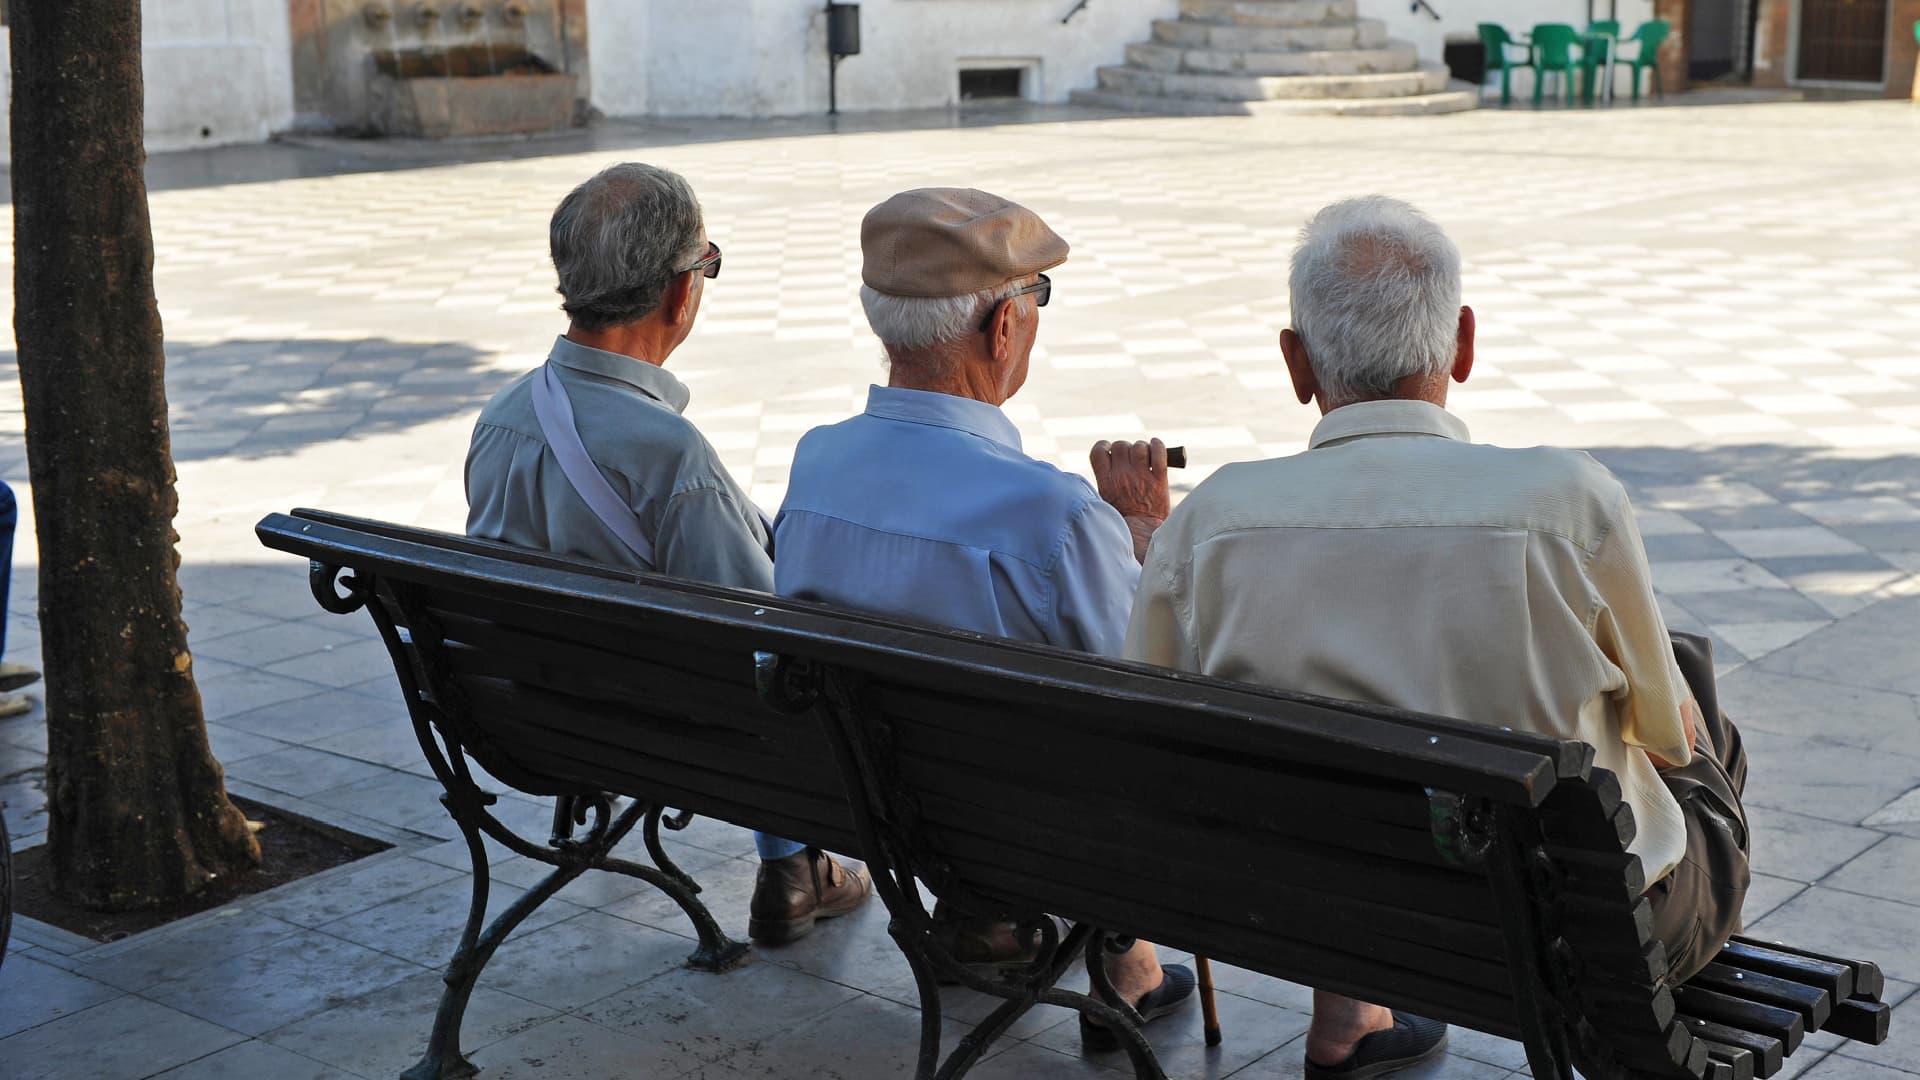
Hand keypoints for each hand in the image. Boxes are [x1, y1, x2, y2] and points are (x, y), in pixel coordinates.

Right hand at [1091, 438, 1169, 562]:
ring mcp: (1140, 477)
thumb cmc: (1125, 525)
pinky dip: (1158, 446)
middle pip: (1120, 446)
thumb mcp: (1106, 505)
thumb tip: (1111, 463)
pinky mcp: (1159, 480)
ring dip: (1142, 449)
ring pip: (1139, 447)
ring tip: (1144, 459)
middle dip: (1125, 449)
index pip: (1098, 452)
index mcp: (1105, 483)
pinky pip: (1159, 453)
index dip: (1104, 447)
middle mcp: (1121, 477)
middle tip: (1131, 460)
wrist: (1144, 540)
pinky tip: (1156, 446)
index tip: (1110, 451)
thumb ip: (1107, 483)